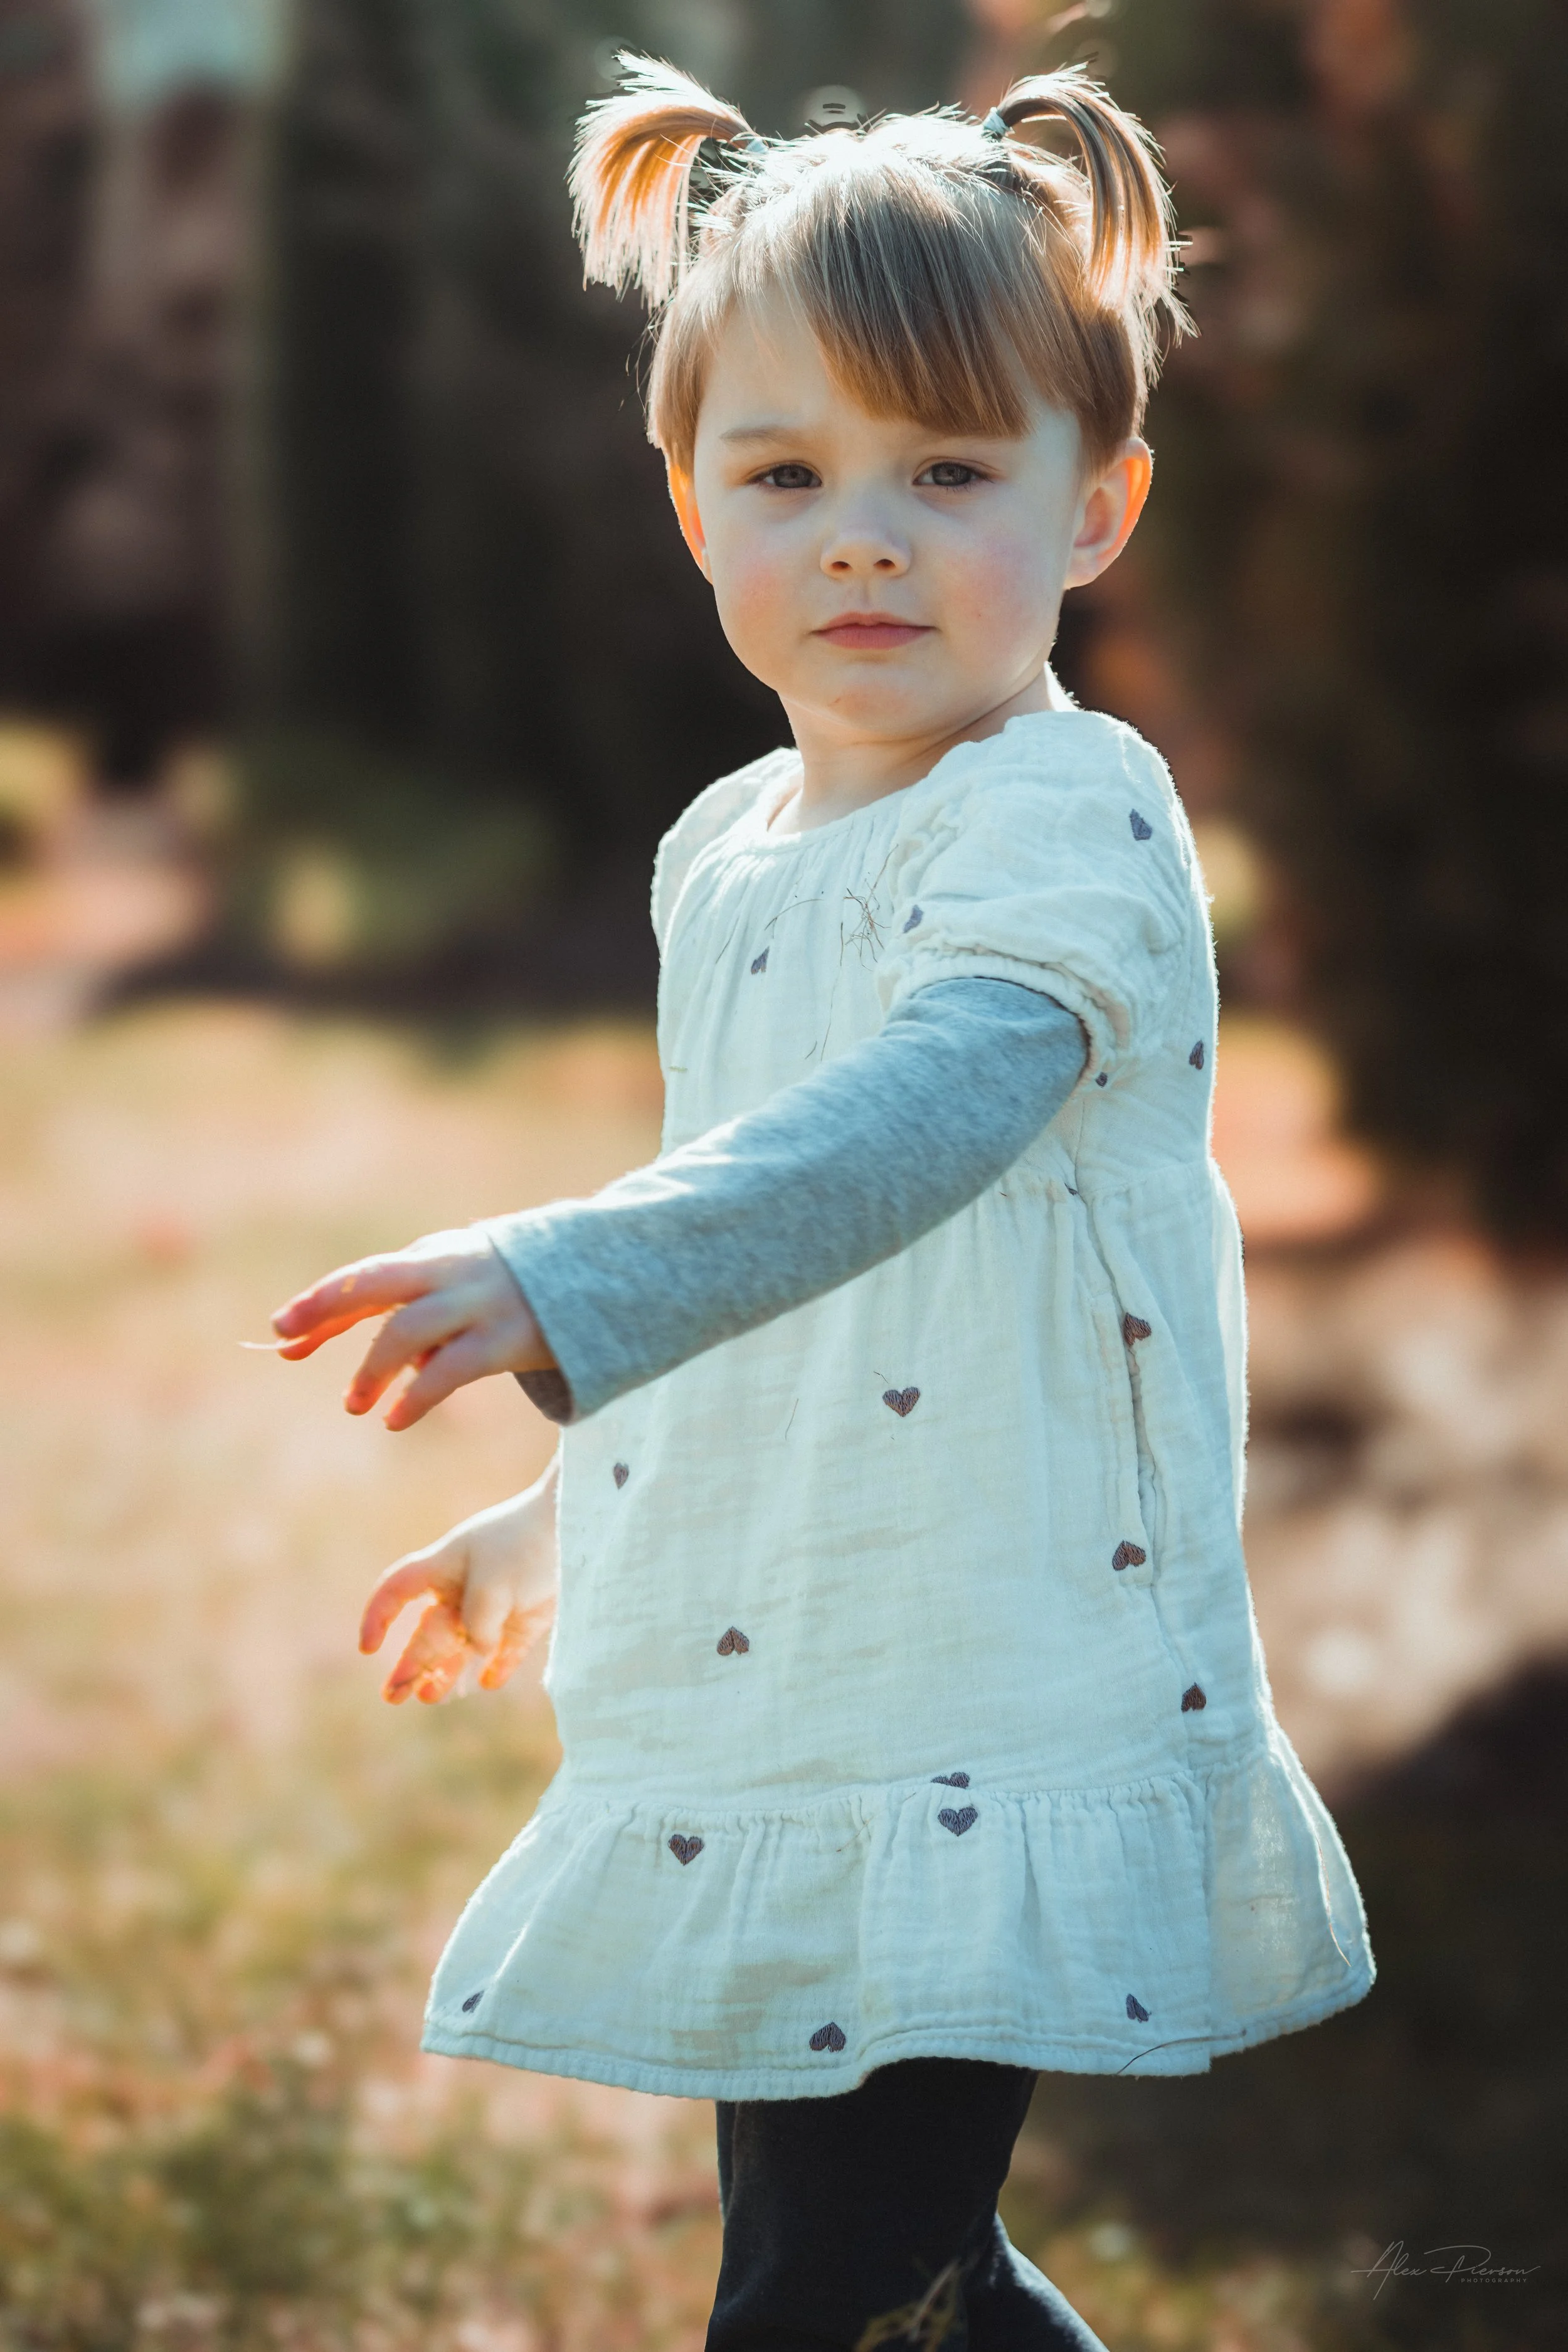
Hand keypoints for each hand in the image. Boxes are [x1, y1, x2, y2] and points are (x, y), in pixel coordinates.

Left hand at [269, 1225, 556, 1428]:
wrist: (609, 1274)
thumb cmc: (530, 1290)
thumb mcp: (474, 1287)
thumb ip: (431, 1312)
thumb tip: (389, 1367)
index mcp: (439, 1257)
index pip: (366, 1279)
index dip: (320, 1306)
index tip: (280, 1335)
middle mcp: (453, 1271)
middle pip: (373, 1282)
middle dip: (324, 1307)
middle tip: (285, 1340)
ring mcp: (481, 1302)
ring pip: (406, 1329)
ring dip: (372, 1369)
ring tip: (355, 1405)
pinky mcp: (509, 1338)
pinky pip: (449, 1368)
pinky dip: (415, 1395)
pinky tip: (395, 1419)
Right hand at [359, 1463, 559, 1703]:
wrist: (583, 1525)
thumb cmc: (528, 1543)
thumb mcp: (493, 1583)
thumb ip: (477, 1623)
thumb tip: (478, 1652)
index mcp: (445, 1565)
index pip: (398, 1590)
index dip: (378, 1618)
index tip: (369, 1649)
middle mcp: (465, 1586)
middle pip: (428, 1629)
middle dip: (409, 1662)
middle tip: (393, 1696)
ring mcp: (497, 1603)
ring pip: (462, 1645)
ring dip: (443, 1670)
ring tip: (428, 1697)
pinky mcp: (527, 1617)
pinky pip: (506, 1649)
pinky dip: (496, 1666)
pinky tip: (485, 1684)